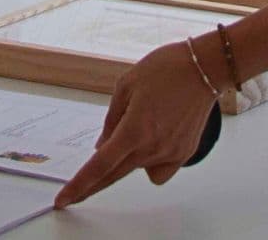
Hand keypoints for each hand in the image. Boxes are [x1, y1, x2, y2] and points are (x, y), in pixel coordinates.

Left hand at [54, 42, 218, 208]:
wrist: (204, 67)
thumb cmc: (165, 68)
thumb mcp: (126, 84)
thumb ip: (112, 119)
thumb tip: (102, 146)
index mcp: (134, 129)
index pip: (100, 166)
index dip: (79, 185)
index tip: (63, 199)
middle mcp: (151, 147)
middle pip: (114, 175)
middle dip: (92, 187)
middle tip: (74, 193)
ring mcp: (169, 154)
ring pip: (137, 168)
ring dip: (128, 157)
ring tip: (141, 124)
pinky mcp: (184, 154)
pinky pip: (159, 168)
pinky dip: (151, 159)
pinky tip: (156, 137)